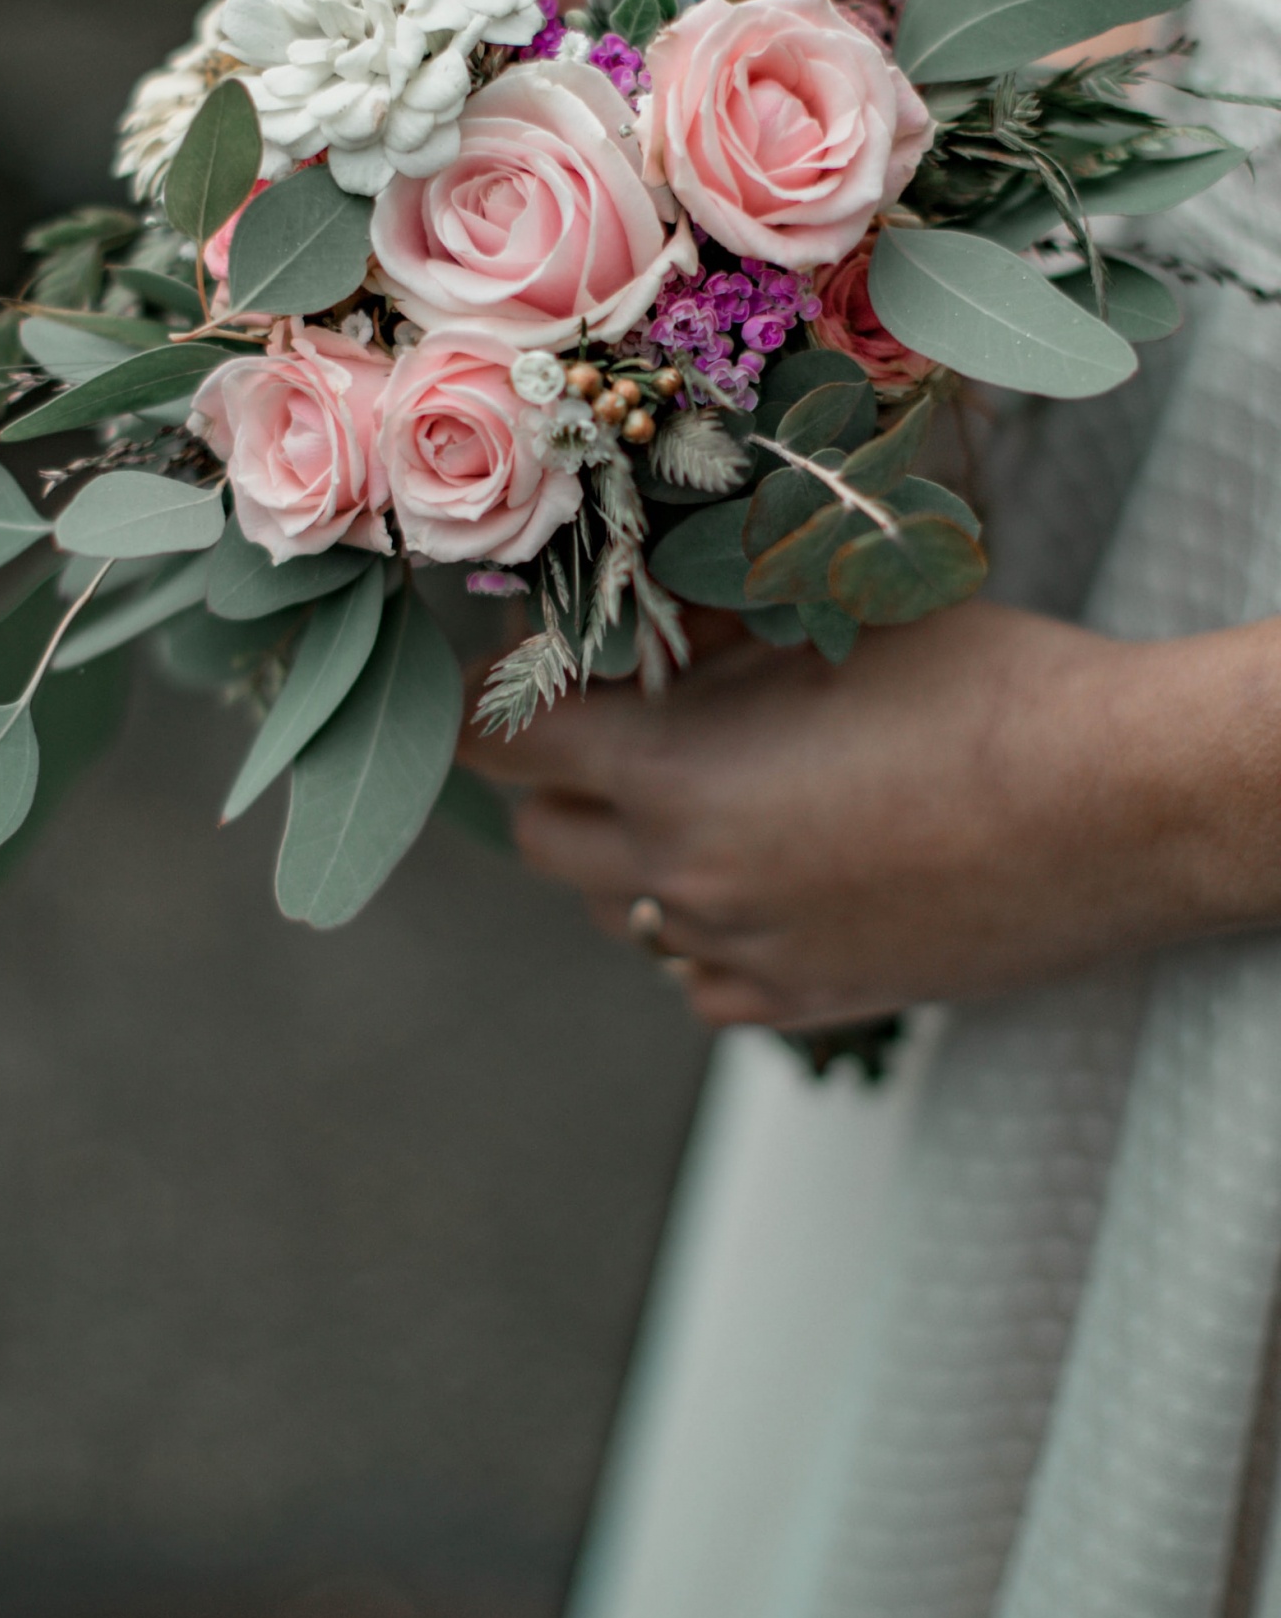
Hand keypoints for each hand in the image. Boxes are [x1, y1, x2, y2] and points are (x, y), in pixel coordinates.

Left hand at [459, 602, 1280, 1030]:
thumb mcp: (829, 622)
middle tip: (619, 725)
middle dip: (560, 778)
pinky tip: (765, 878)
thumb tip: (649, 617)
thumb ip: (712, 627)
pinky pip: (699, 981)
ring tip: (712, 794)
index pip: (500, 743)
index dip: (496, 696)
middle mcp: (687, 878)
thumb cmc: (989, 687)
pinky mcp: (812, 1001)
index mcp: (673, 774)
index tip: (522, 669)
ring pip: (619, 916)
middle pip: (541, 840)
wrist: (1120, 804)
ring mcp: (747, 953)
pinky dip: (703, 934)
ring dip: (633, 855)